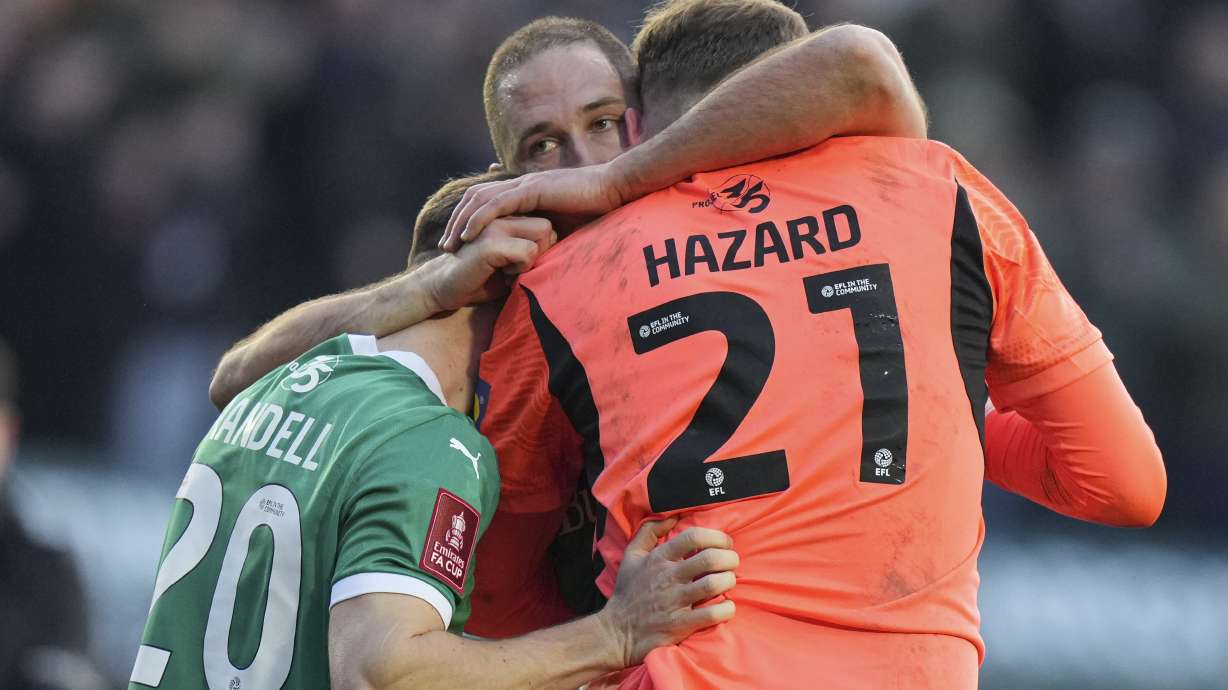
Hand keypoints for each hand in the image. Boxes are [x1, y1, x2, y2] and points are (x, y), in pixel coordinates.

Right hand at [422, 216, 556, 311]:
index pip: (545, 223)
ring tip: (510, 271)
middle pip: (548, 225)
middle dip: (543, 251)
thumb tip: (558, 259)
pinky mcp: (491, 242)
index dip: (543, 246)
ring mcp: (495, 226)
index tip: (523, 265)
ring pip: (542, 233)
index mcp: (504, 217)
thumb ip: (527, 254)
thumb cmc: (477, 279)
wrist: (441, 288)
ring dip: (533, 258)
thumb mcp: (507, 264)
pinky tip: (503, 275)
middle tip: (519, 269)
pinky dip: (522, 268)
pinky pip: (528, 251)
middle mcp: (500, 216)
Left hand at [439, 163, 628, 251]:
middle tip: (444, 247)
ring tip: (449, 244)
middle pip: (474, 199)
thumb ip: (546, 237)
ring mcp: (524, 185)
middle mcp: (519, 184)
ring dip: (461, 222)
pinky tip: (467, 235)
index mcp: (525, 191)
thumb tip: (538, 258)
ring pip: (479, 200)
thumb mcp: (564, 227)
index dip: (468, 220)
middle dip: (456, 222)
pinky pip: (496, 205)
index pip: (485, 201)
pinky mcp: (531, 190)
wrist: (614, 190)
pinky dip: (478, 219)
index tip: (458, 244)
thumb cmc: (596, 210)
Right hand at [597, 518, 737, 666]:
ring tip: (728, 581)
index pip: (693, 537)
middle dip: (729, 558)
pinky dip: (726, 609)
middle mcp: (668, 578)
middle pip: (710, 558)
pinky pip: (712, 615)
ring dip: (729, 580)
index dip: (717, 536)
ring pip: (714, 584)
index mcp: (659, 559)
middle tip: (732, 562)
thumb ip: (649, 532)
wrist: (616, 631)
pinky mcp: (681, 625)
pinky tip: (726, 606)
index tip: (725, 543)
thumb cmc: (628, 591)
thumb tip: (672, 517)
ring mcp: (675, 602)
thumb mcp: (631, 556)